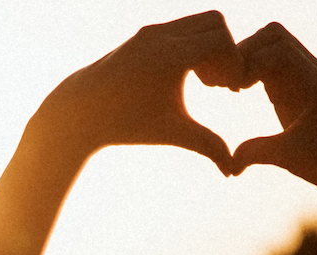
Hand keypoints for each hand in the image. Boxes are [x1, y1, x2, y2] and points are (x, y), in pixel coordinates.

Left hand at [33, 11, 243, 169]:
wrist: (81, 112)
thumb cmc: (128, 124)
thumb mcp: (173, 133)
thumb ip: (208, 146)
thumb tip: (233, 172)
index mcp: (171, 56)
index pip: (223, 41)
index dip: (235, 64)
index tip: (231, 91)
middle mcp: (161, 35)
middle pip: (216, 21)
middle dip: (226, 50)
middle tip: (220, 83)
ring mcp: (151, 32)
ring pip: (199, 22)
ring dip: (210, 47)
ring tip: (205, 82)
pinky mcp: (144, 35)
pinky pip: (182, 28)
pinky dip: (193, 45)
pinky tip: (187, 77)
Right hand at [228, 23, 316, 181]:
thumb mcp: (285, 158)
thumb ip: (256, 153)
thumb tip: (229, 164)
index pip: (280, 50)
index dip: (252, 62)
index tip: (236, 88)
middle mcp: (316, 72)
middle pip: (275, 35)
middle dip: (247, 52)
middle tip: (231, 81)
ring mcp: (308, 73)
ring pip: (273, 42)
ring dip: (249, 56)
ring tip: (235, 85)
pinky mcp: (298, 80)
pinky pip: (273, 58)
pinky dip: (254, 66)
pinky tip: (241, 89)